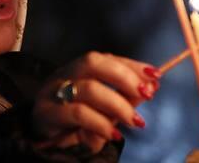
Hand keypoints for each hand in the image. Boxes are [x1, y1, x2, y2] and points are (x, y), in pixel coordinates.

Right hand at [31, 52, 160, 153]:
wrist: (43, 141)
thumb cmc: (76, 121)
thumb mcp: (104, 108)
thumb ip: (125, 97)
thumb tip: (152, 85)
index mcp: (79, 68)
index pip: (107, 58)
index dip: (132, 64)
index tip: (155, 75)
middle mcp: (65, 74)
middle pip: (93, 62)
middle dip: (125, 77)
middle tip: (146, 94)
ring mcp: (53, 92)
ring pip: (88, 88)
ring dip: (118, 104)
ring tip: (134, 121)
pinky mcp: (46, 114)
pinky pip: (77, 114)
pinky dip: (100, 124)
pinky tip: (113, 134)